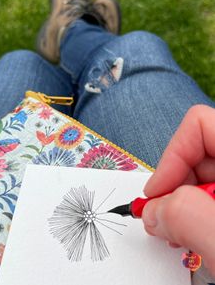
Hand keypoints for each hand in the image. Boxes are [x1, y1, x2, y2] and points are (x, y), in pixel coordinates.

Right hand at [142, 105, 214, 274]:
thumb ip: (188, 218)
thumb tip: (152, 211)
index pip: (198, 125)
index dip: (171, 157)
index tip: (157, 193)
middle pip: (194, 152)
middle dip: (172, 186)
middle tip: (162, 221)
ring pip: (197, 175)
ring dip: (180, 203)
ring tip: (180, 233)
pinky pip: (205, 193)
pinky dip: (192, 211)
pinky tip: (194, 233)